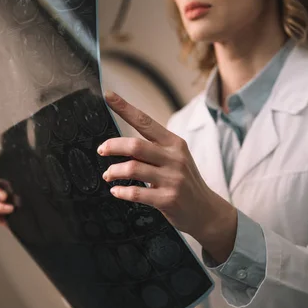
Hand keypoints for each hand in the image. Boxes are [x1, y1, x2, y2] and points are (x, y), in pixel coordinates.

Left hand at [100, 91, 237, 261]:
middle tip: (102, 150)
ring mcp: (172, 179)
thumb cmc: (185, 182)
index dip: (125, 108)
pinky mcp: (168, 199)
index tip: (108, 96)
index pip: (146, 121)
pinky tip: (116, 191)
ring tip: (108, 175)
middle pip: (135, 146)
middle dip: (112, 146)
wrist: (206, 210)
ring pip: (132, 169)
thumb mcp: (176, 159)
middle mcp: (175, 158)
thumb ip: (154, 150)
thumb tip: (122, 145)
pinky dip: (121, 192)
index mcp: (174, 143)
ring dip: (113, 172)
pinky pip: (136, 193)